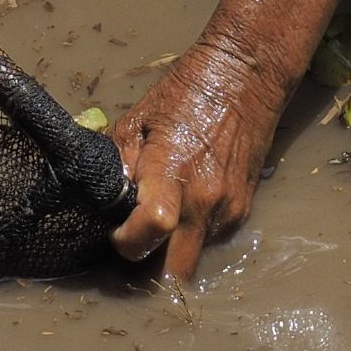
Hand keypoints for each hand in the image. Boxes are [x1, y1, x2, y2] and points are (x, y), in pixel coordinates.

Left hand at [109, 36, 285, 281]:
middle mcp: (204, 200)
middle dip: (150, 267)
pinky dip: (193, 233)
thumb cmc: (186, 92)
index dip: (126, 242)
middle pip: (174, 273)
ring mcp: (228, 210)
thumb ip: (120, 163)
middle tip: (135, 241)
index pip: (150, 231)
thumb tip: (105, 202)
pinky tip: (186, 203)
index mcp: (173, 171)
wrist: (245, 78)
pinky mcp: (243, 212)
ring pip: (194, 260)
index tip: (116, 231)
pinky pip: (211, 240)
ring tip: (160, 218)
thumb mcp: (139, 118)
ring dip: (172, 250)